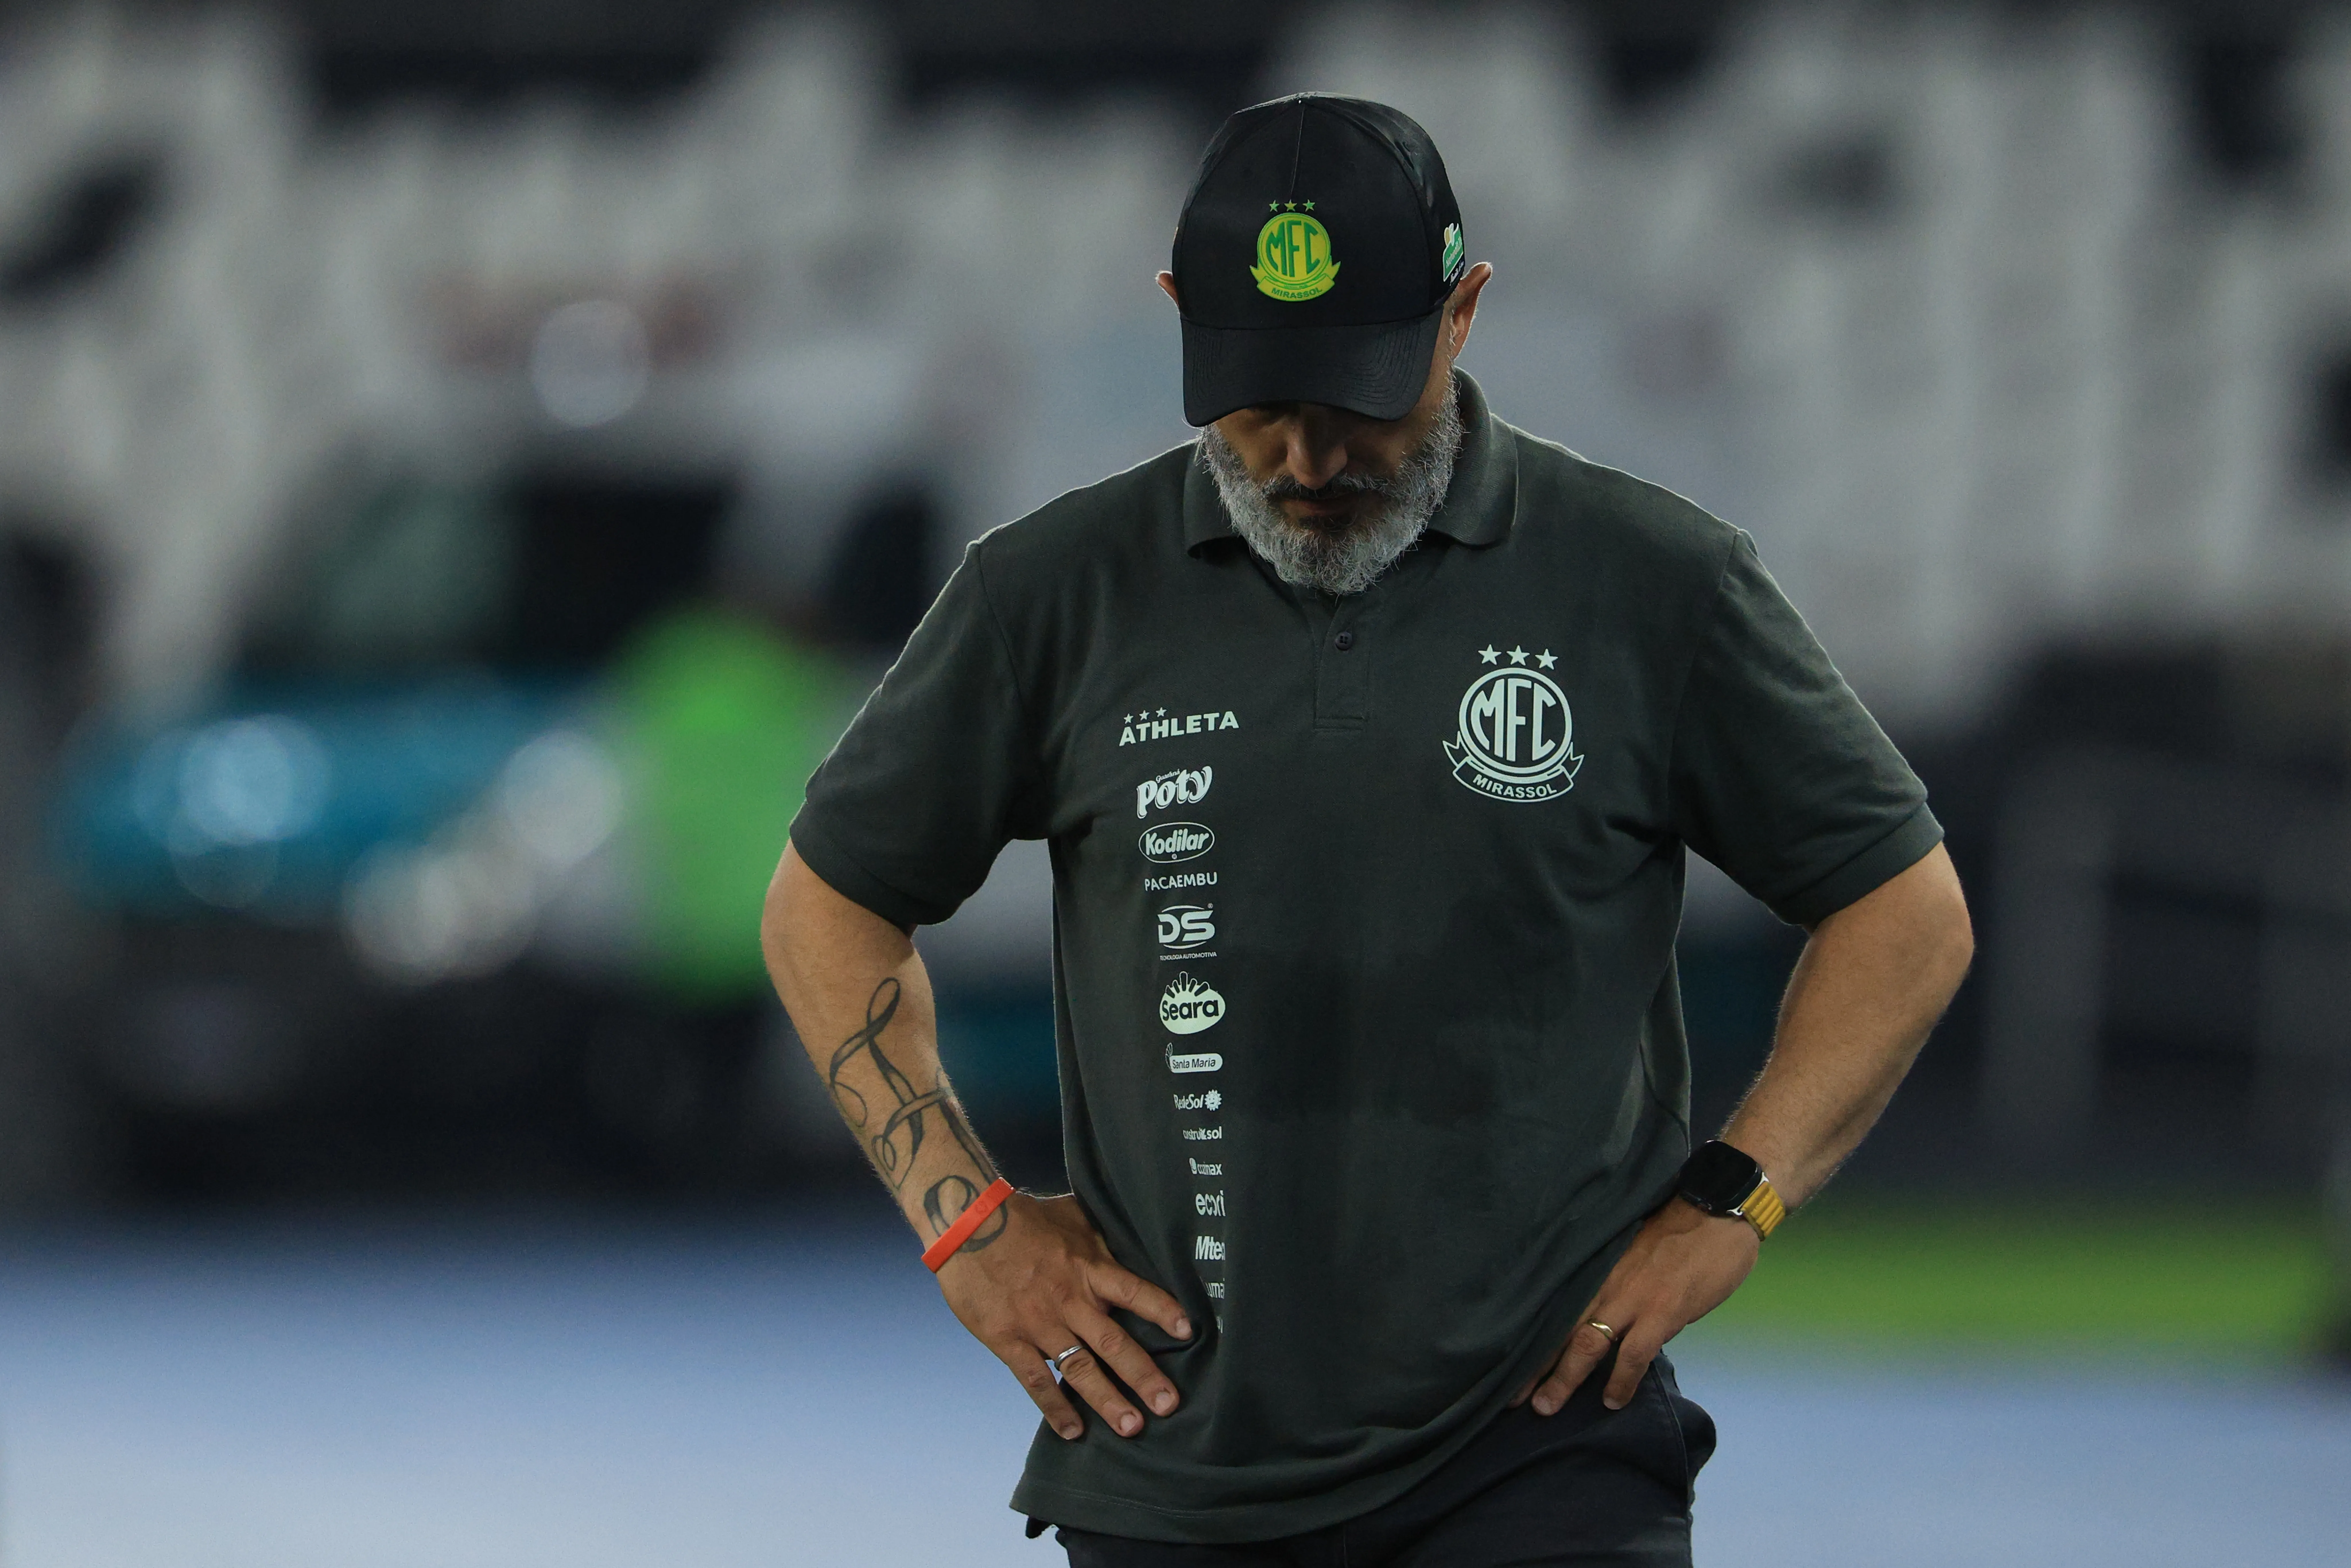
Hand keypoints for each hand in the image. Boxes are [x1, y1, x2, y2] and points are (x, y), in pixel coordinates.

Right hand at [935, 1191, 1193, 1440]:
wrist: (966, 1224)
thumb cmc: (1022, 1217)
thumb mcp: (1071, 1216)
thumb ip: (1100, 1236)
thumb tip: (1130, 1240)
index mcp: (1088, 1268)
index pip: (1133, 1292)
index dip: (1161, 1310)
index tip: (1188, 1331)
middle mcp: (1069, 1300)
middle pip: (1113, 1343)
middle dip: (1143, 1376)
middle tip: (1169, 1405)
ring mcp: (1039, 1324)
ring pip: (1080, 1368)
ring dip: (1107, 1400)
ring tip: (1132, 1427)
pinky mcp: (1009, 1340)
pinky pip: (1035, 1380)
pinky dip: (1054, 1408)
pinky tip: (1072, 1431)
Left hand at [1513, 1198, 1756, 1414]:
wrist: (1715, 1211)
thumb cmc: (1677, 1231)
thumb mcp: (1632, 1254)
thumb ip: (1615, 1283)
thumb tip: (1608, 1316)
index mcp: (1597, 1271)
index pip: (1555, 1311)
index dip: (1531, 1341)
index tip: (1508, 1365)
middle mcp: (1605, 1285)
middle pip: (1559, 1331)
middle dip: (1534, 1367)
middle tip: (1510, 1399)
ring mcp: (1632, 1300)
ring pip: (1586, 1345)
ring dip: (1565, 1379)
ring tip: (1547, 1409)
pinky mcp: (1662, 1312)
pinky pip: (1634, 1354)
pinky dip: (1621, 1381)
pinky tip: (1612, 1400)